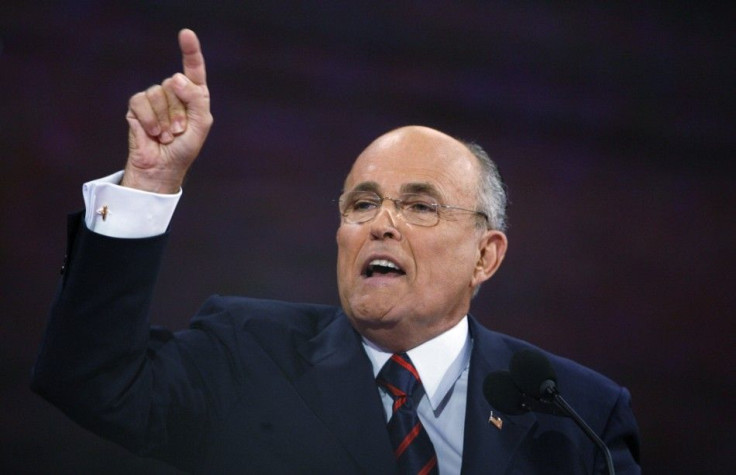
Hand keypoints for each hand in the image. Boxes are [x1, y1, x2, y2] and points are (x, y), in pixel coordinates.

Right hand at [121, 29, 212, 192]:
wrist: (162, 168)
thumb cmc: (183, 149)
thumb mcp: (200, 125)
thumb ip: (197, 99)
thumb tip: (176, 77)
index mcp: (193, 97)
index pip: (193, 70)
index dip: (190, 51)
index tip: (185, 34)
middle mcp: (174, 94)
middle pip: (175, 84)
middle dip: (179, 111)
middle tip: (178, 131)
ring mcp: (154, 100)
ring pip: (158, 92)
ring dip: (164, 118)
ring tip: (166, 135)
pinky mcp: (137, 108)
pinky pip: (141, 101)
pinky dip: (149, 120)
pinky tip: (152, 134)